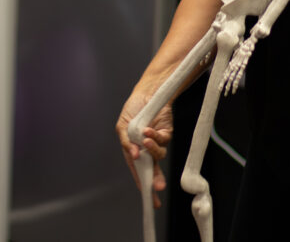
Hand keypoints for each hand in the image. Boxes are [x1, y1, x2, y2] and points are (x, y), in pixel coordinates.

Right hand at [116, 91, 173, 208]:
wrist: (145, 93)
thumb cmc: (132, 110)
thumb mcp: (122, 127)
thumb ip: (126, 142)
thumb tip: (133, 155)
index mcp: (134, 151)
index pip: (139, 171)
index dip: (144, 184)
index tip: (150, 197)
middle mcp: (147, 150)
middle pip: (153, 169)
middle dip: (156, 179)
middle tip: (159, 186)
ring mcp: (157, 142)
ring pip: (158, 154)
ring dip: (151, 150)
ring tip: (145, 141)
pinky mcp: (166, 133)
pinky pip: (162, 139)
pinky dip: (154, 136)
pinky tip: (147, 131)